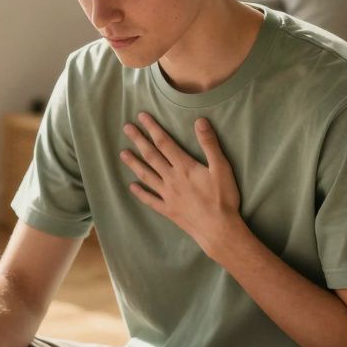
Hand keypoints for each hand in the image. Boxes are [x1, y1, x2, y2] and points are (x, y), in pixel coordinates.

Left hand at [121, 112, 242, 256]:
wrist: (219, 229)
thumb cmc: (223, 199)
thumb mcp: (222, 168)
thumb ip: (209, 144)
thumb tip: (200, 121)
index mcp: (184, 167)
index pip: (164, 142)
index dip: (152, 128)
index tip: (141, 117)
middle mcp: (171, 179)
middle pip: (151, 156)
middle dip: (138, 140)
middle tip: (126, 128)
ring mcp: (167, 195)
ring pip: (146, 176)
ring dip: (134, 164)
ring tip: (122, 153)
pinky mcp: (168, 210)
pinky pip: (150, 200)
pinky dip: (140, 193)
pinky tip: (132, 187)